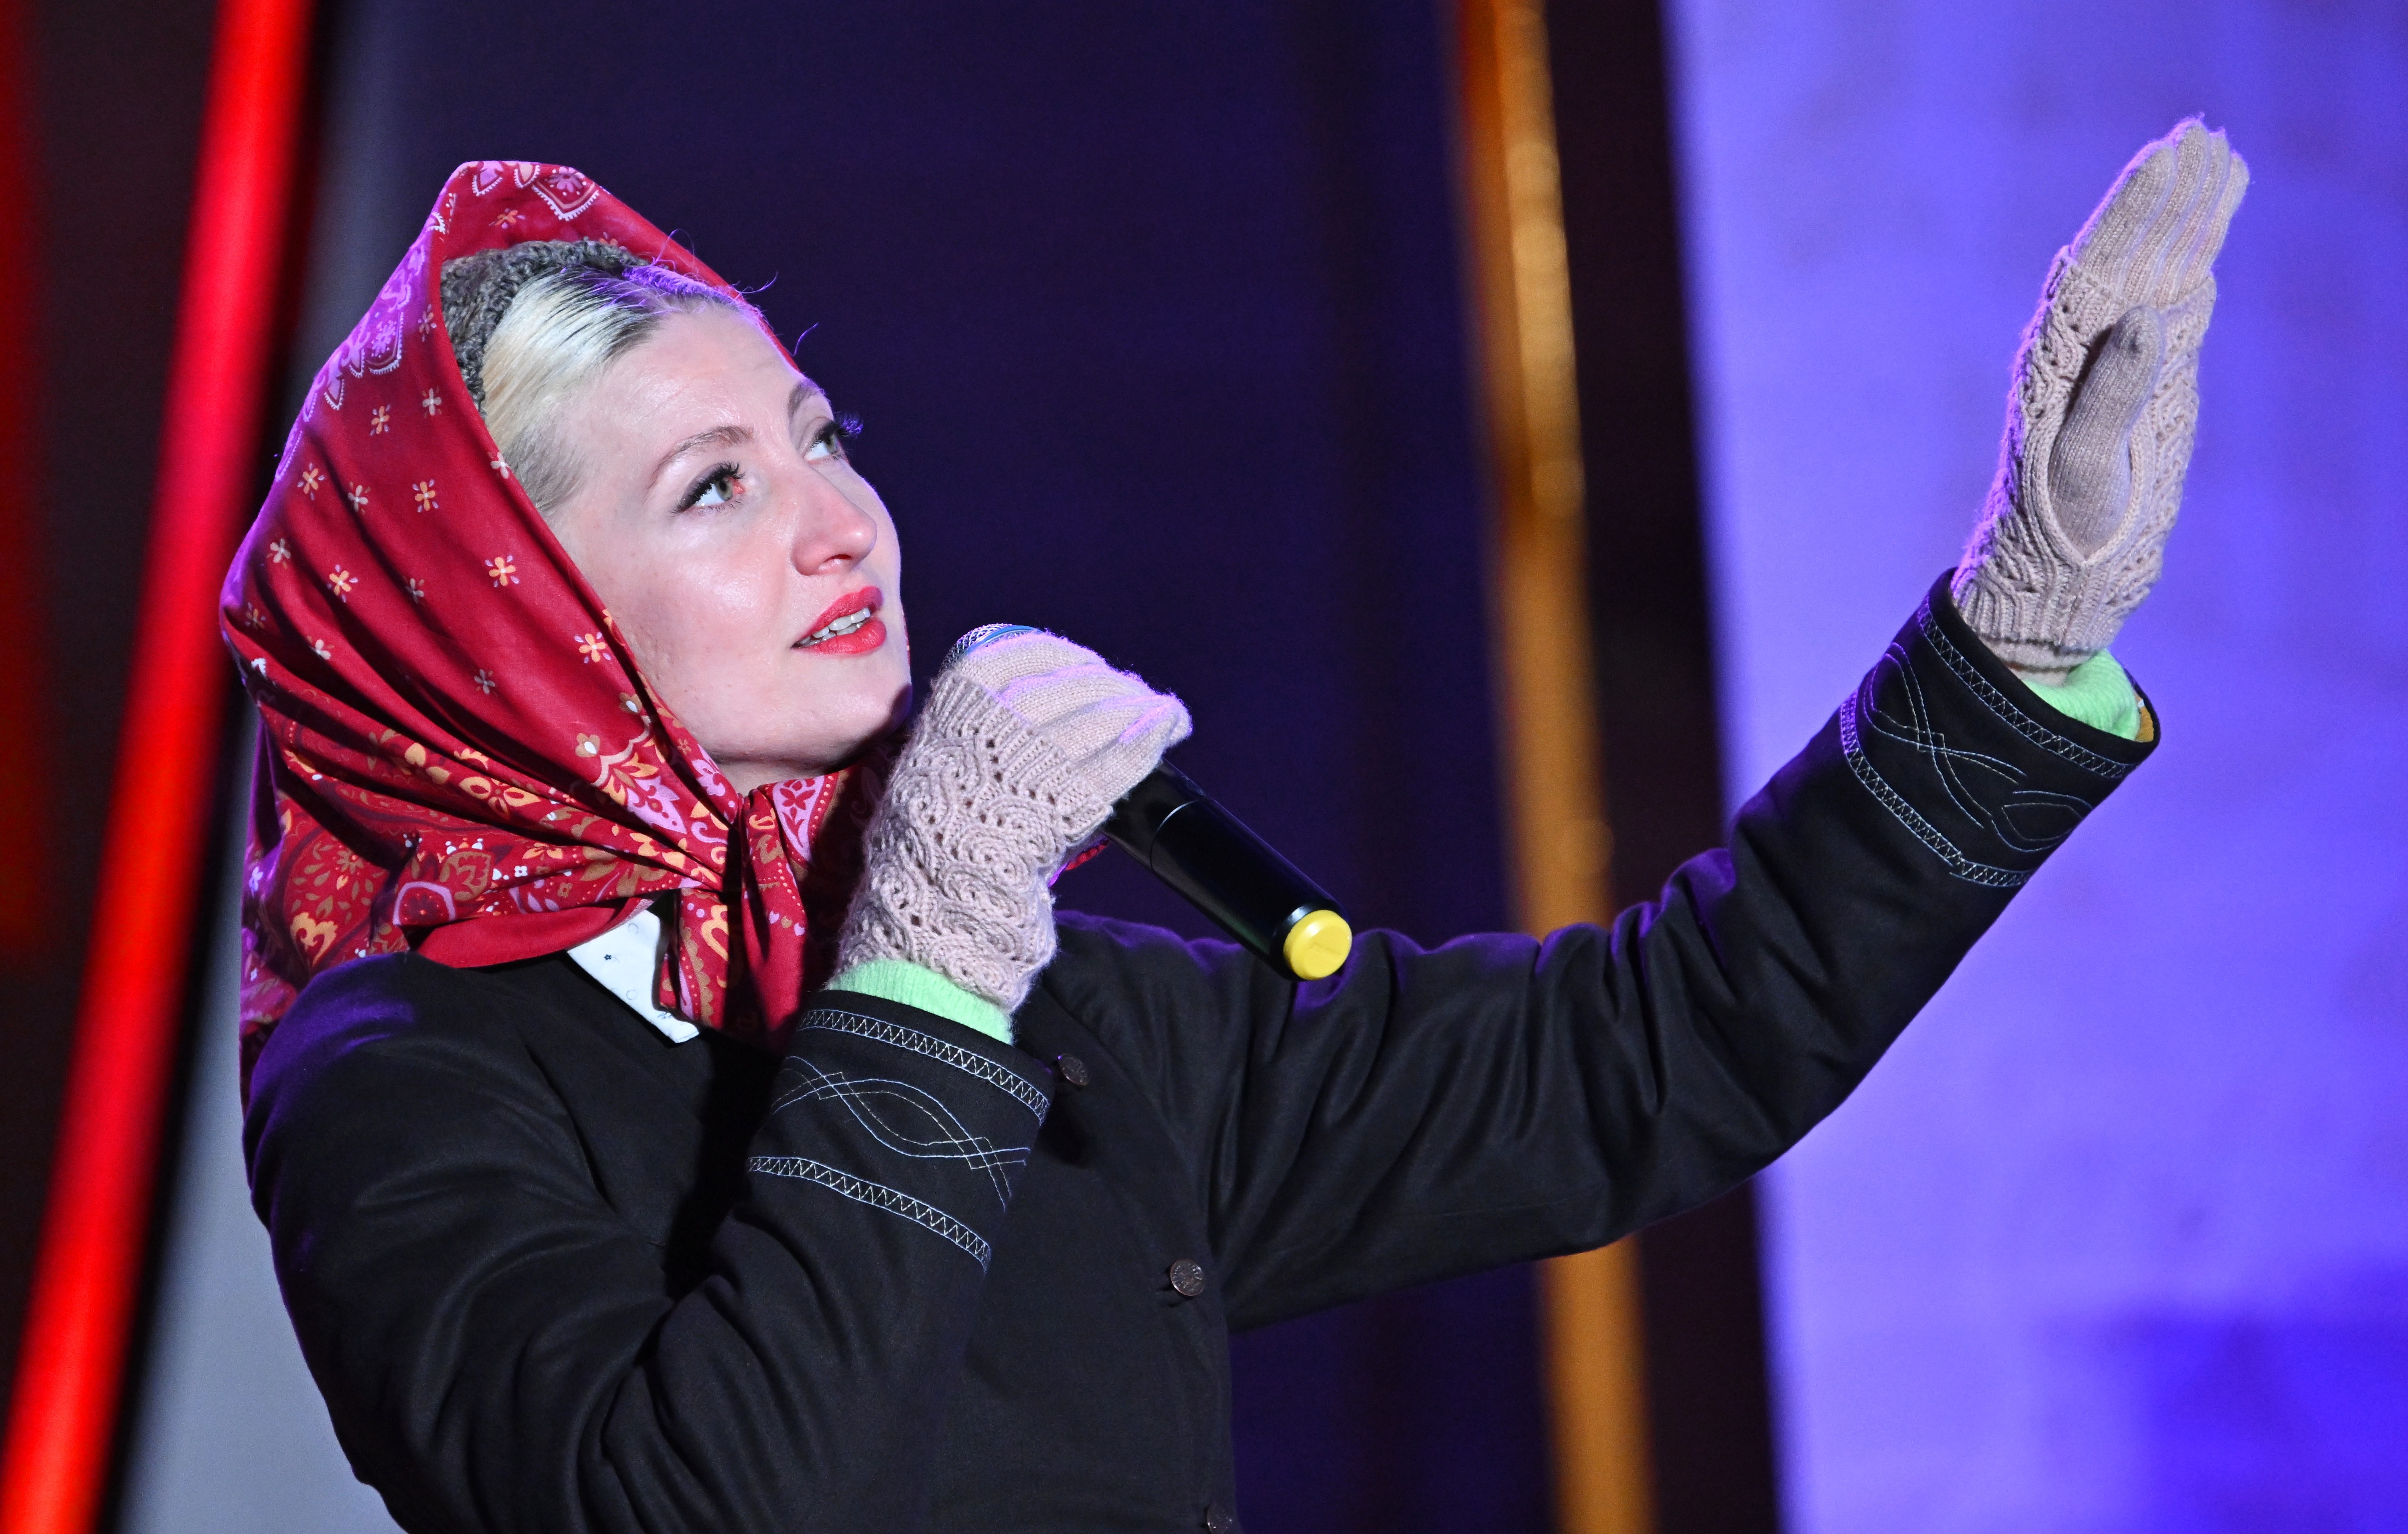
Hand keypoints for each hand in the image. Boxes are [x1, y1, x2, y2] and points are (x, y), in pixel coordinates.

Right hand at [835, 626, 1189, 1012]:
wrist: (936, 895)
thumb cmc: (933, 837)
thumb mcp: (933, 762)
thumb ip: (973, 730)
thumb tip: (1030, 707)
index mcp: (955, 704)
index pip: (1024, 653)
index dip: (1066, 657)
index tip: (1087, 665)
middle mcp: (995, 718)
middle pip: (1072, 682)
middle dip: (1112, 686)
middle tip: (1134, 695)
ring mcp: (1035, 754)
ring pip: (1105, 712)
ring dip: (1142, 708)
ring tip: (1163, 712)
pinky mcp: (1071, 793)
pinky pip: (1124, 752)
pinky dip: (1153, 734)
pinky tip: (1170, 725)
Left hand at [1953, 119, 2248, 681]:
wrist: (2057, 574)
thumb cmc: (2058, 528)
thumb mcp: (2083, 467)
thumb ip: (2111, 395)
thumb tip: (2146, 317)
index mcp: (2060, 359)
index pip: (2100, 263)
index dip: (2135, 207)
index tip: (2168, 155)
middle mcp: (2084, 352)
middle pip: (2130, 255)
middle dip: (2164, 195)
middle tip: (2200, 134)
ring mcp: (2117, 366)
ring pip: (2154, 275)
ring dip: (2182, 221)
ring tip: (2214, 160)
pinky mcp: (2145, 390)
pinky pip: (2171, 314)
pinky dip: (2191, 271)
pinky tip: (2206, 239)